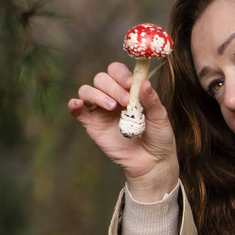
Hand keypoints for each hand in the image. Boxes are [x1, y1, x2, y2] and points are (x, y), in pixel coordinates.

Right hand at [68, 62, 178, 200]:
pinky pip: (78, 112)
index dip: (121, 74)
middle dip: (112, 87)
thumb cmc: (158, 137)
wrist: (152, 162)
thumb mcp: (160, 117)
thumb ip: (152, 100)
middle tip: (125, 102)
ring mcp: (101, 111)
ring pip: (87, 90)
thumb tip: (144, 83)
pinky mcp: (92, 125)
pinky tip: (77, 104)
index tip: (130, 84)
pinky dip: (74, 105)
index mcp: (129, 90)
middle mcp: (112, 97)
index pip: (117, 72)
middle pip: (101, 79)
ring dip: (97, 95)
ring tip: (112, 107)